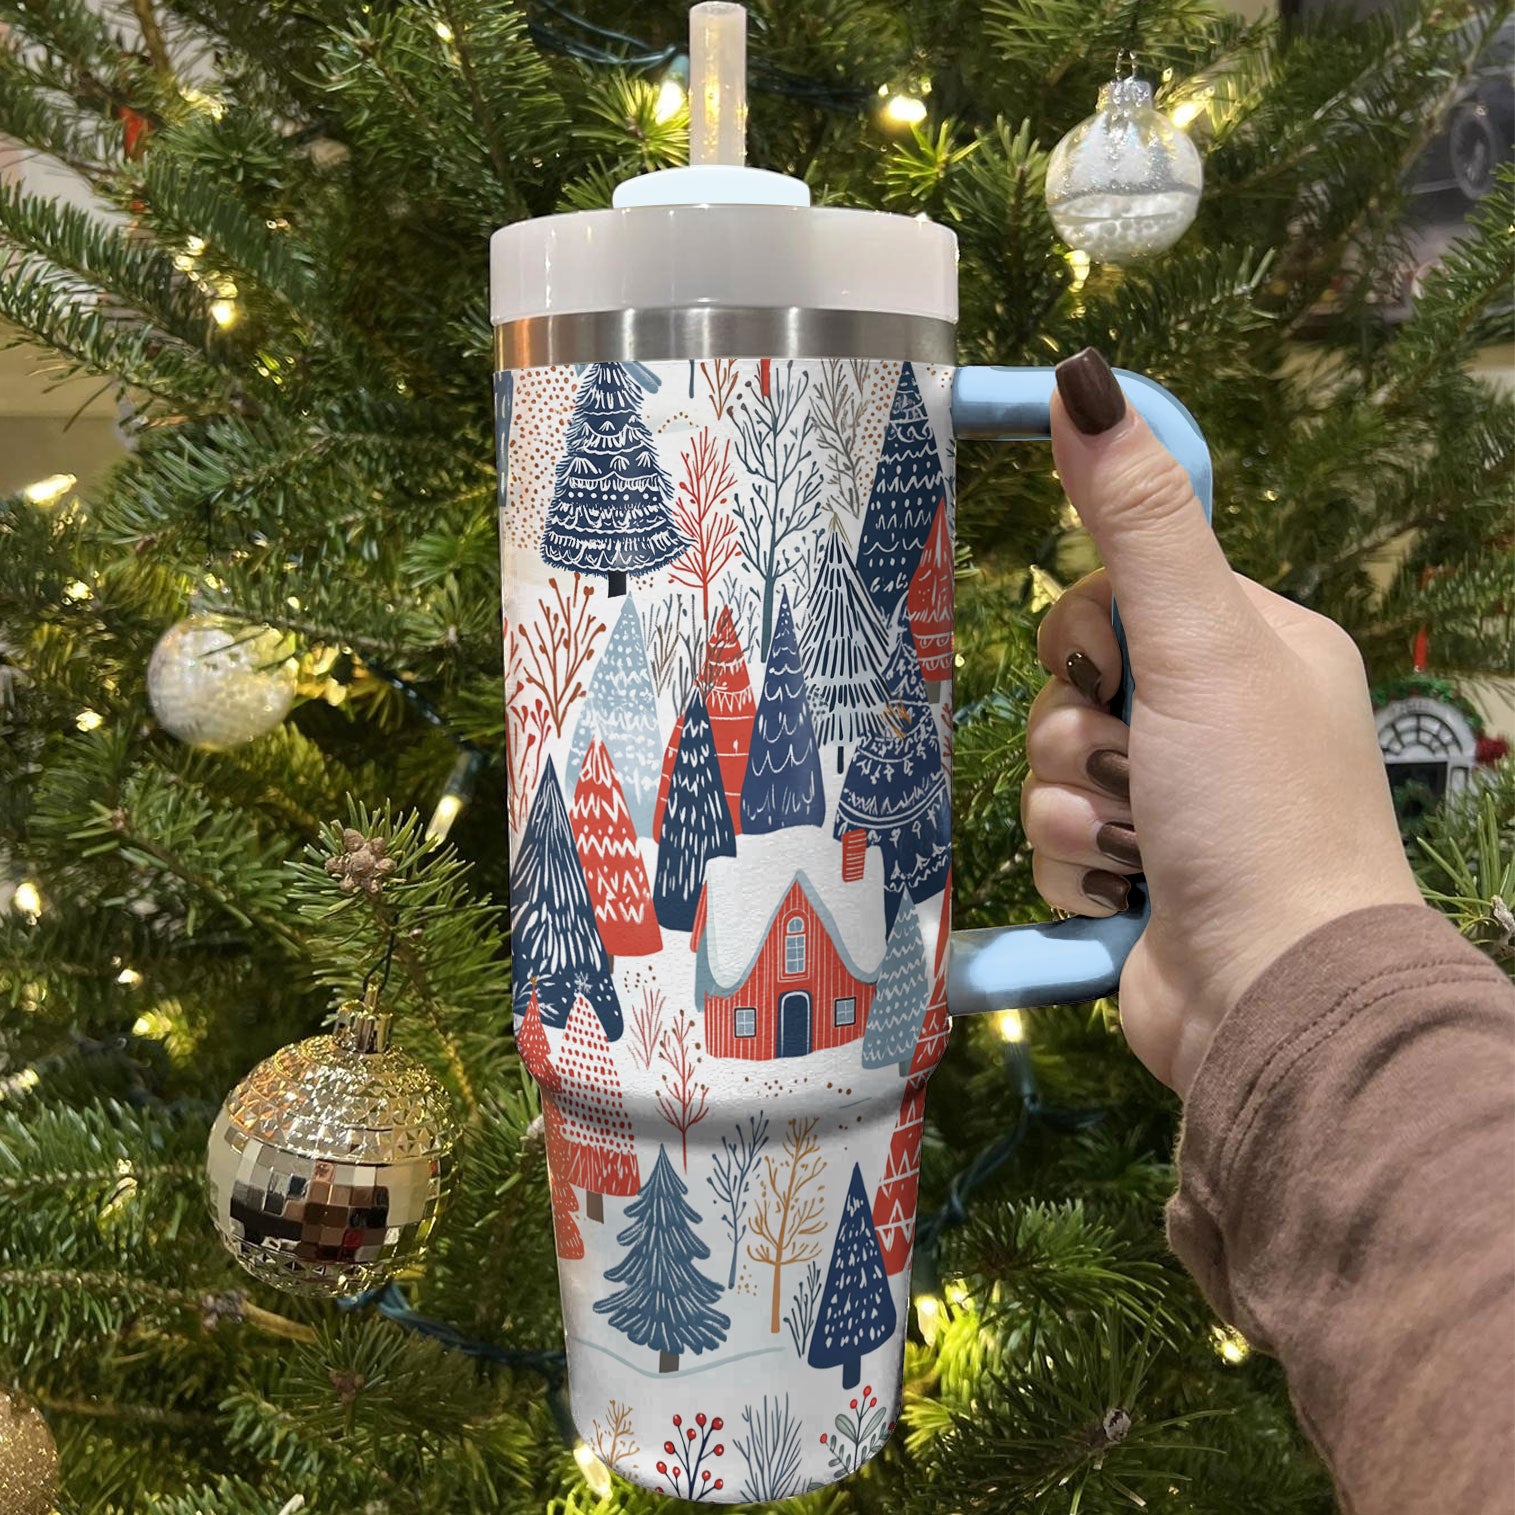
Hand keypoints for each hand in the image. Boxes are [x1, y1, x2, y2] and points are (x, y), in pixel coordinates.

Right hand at [1023, 347, 1420, 1095]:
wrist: (1275, 995)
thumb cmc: (1257, 804)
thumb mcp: (1200, 646)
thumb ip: (1137, 521)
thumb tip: (1083, 372)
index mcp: (1250, 646)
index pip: (1114, 596)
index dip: (1092, 635)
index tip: (1117, 673)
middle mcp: (1212, 718)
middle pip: (1069, 686)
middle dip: (1082, 737)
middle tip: (1143, 771)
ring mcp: (1173, 802)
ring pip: (1051, 767)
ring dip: (1079, 810)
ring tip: (1144, 846)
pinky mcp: (1133, 873)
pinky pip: (1055, 839)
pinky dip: (1081, 867)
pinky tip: (1129, 893)